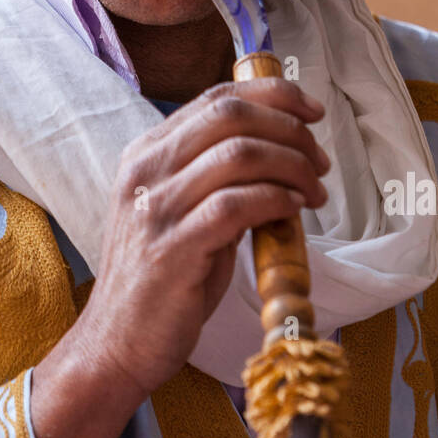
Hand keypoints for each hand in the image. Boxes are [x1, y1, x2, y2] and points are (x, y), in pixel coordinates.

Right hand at [74, 78, 329, 399]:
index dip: (272, 95)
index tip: (311, 111)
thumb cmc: (161, 280)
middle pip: (230, 116)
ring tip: (314, 191)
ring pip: (239, 155)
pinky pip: (236, 205)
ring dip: (292, 167)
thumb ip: (217, 178)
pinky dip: (276, 200)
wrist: (117, 343)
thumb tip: (282, 153)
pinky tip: (293, 212)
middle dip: (289, 129)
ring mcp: (155, 208)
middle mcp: (146, 170)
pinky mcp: (172, 249)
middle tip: (320, 160)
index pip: (215, 97)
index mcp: (146, 153)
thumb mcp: (182, 212)